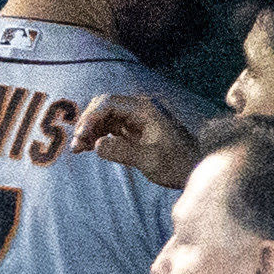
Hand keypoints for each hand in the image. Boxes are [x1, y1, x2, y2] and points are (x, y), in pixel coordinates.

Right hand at [69, 92, 198, 189]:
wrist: (196, 171)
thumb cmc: (178, 165)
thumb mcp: (151, 161)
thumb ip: (123, 151)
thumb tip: (96, 144)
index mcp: (145, 110)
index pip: (109, 103)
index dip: (91, 117)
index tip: (82, 136)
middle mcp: (140, 109)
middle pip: (103, 106)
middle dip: (87, 123)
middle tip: (77, 145)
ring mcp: (136, 119)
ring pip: (104, 117)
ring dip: (89, 130)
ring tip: (78, 149)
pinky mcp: (134, 130)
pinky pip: (109, 127)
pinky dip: (97, 135)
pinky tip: (88, 148)